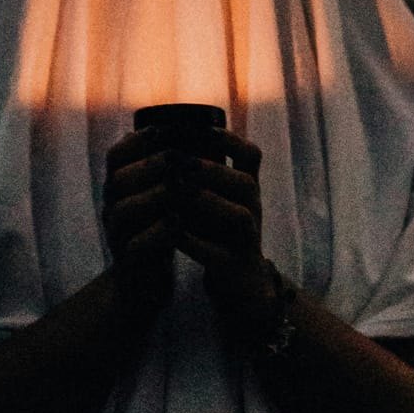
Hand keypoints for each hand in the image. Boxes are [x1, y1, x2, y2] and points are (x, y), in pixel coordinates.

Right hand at [101, 131, 174, 322]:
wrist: (144, 284)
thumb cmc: (158, 231)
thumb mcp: (159, 196)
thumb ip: (165, 170)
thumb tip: (192, 130)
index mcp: (118, 188)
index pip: (116, 156)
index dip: (138, 141)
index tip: (165, 132)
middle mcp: (110, 207)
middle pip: (119, 178)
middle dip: (153, 165)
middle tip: (185, 158)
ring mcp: (115, 234)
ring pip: (124, 208)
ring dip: (157, 194)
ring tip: (187, 187)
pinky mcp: (127, 260)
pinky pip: (136, 243)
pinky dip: (159, 230)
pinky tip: (180, 221)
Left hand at [171, 134, 285, 348]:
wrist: (237, 284)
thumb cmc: (217, 233)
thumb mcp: (213, 199)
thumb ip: (197, 175)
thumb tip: (160, 141)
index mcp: (247, 190)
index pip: (251, 155)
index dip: (229, 139)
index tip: (200, 128)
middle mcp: (253, 211)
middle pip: (245, 183)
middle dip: (211, 170)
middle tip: (179, 162)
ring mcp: (247, 240)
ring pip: (239, 215)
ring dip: (206, 202)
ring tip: (175, 193)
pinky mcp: (234, 266)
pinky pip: (218, 252)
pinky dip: (195, 242)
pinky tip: (173, 232)